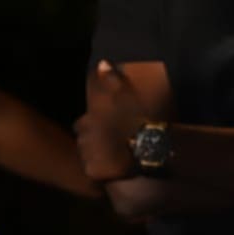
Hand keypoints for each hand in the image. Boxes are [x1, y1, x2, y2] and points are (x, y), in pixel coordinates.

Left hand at [74, 60, 146, 180]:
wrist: (151, 147)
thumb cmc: (139, 120)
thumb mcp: (127, 95)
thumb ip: (112, 80)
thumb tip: (101, 63)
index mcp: (88, 120)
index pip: (82, 124)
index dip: (94, 126)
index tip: (108, 128)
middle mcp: (83, 137)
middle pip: (84, 140)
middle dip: (94, 140)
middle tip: (112, 142)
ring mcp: (87, 155)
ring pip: (88, 155)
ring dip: (97, 154)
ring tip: (114, 155)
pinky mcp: (92, 171)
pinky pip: (93, 171)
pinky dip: (100, 169)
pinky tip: (114, 166)